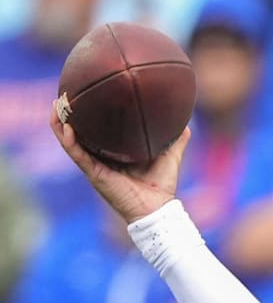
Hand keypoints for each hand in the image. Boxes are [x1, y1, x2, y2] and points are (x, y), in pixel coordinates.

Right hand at [50, 100, 191, 222]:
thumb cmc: (161, 186)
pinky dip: (68, 140)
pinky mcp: (94, 173)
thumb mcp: (170, 155)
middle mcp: (101, 157)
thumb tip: (186, 121)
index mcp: (115, 152)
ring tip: (57, 105)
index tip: (87, 93)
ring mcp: (95, 165)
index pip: (98, 130)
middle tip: (65, 93)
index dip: (90, 114)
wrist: (157, 209)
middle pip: (78, 132)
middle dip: (69, 114)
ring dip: (60, 123)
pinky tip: (67, 126)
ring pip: (70, 141)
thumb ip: (176, 139)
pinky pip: (76, 154)